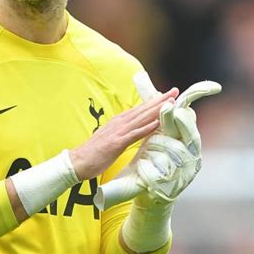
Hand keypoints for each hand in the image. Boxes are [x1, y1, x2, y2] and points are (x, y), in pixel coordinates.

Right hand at [94, 74, 220, 209]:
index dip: (154, 101)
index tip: (168, 95)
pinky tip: (157, 122)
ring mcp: (118, 132)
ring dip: (157, 109)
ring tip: (171, 102)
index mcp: (118, 122)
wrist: (77, 162)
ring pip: (141, 118)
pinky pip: (134, 134)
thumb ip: (122, 133)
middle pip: (143, 109)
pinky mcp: (116, 143)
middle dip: (160, 100)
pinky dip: (146, 128)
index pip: (140, 109)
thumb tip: (133, 131)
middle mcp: (119, 123)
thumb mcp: (111, 139)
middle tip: (175, 91)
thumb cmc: (93, 154)